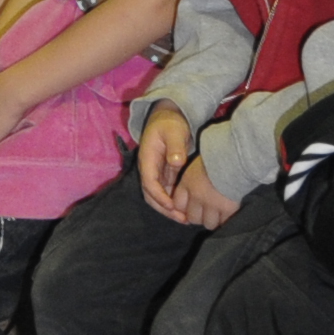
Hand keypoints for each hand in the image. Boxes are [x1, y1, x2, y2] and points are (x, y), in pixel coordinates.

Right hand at [135, 108, 203, 223]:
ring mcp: (155, 172)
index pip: (149, 183)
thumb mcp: (174, 130)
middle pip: (150, 194)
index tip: (173, 206)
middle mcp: (148, 168)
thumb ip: (175, 146)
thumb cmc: (171, 122)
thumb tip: (175, 162)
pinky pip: (165, 191)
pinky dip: (173, 202)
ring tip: (185, 219)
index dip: (160, 196)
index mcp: (147, 158)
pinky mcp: (164, 173)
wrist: (168, 115)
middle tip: (181, 219)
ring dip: (168, 208)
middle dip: (164, 208)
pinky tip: (186, 209)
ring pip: (157, 195)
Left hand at [171, 159, 237, 227]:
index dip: (184, 209)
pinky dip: (225, 220)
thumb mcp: (197, 165)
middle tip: (207, 212)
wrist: (235, 158)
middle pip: (193, 218)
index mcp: (187, 184)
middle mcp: (197, 196)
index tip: (192, 207)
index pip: (178, 205)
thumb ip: (192, 180)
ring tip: (218, 214)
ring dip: (213, 220)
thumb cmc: (217, 157)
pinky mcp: (227, 209)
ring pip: (208, 223)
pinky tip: (228, 214)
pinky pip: (223, 222)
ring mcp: (212, 205)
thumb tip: (192, 189)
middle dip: (199, 217)